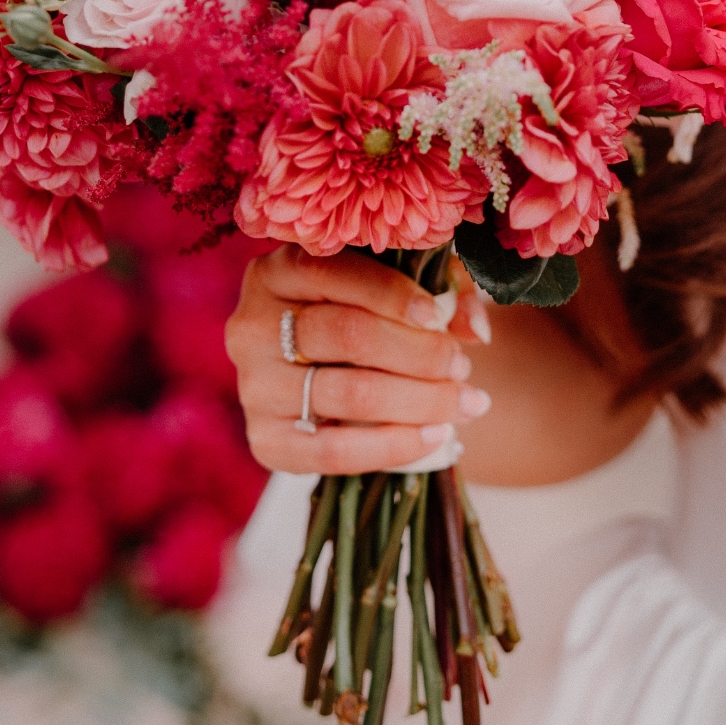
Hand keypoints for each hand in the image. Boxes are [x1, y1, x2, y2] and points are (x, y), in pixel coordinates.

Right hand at [227, 244, 491, 475]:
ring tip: (465, 401)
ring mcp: (253, 388)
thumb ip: (442, 290)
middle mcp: (251, 327)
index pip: (331, 273)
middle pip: (345, 335)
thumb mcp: (397, 287)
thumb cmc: (367, 320)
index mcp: (276, 273)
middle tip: (462, 365)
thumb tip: (474, 328)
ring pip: (347, 393)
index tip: (438, 315)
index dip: (391, 293)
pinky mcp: (265, 441)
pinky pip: (333, 451)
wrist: (330, 381)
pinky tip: (435, 436)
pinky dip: (393, 446)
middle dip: (418, 352)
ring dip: (419, 399)